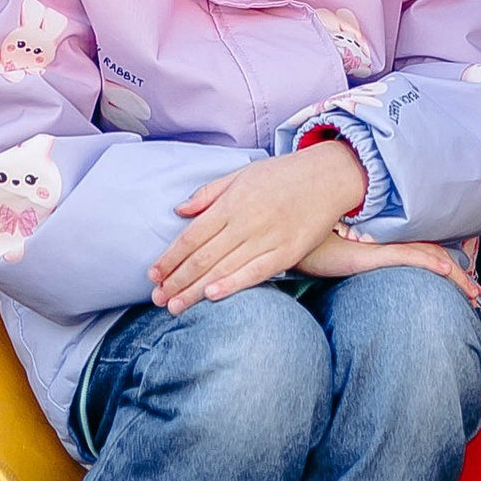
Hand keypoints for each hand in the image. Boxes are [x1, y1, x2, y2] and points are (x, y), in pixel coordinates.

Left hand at [148, 137, 368, 311]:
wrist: (328, 176)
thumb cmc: (282, 175)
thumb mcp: (241, 174)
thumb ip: (209, 194)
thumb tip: (179, 211)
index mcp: (231, 202)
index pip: (192, 235)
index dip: (170, 257)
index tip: (152, 274)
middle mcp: (245, 221)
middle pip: (203, 256)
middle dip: (177, 280)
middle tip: (157, 299)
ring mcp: (267, 237)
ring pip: (224, 268)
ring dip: (196, 290)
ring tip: (175, 306)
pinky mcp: (288, 252)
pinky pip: (256, 272)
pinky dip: (233, 284)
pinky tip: (212, 296)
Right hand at [294, 229, 480, 309]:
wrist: (296, 238)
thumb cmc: (316, 247)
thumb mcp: (344, 259)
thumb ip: (362, 261)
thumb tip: (370, 270)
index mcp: (387, 242)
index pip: (426, 252)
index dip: (449, 267)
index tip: (466, 285)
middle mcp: (390, 239)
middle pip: (435, 254)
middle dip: (461, 276)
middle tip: (479, 296)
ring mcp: (384, 244)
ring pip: (430, 257)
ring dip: (455, 276)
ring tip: (474, 293)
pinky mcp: (374, 252)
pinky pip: (409, 256)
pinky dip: (431, 263)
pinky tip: (447, 272)